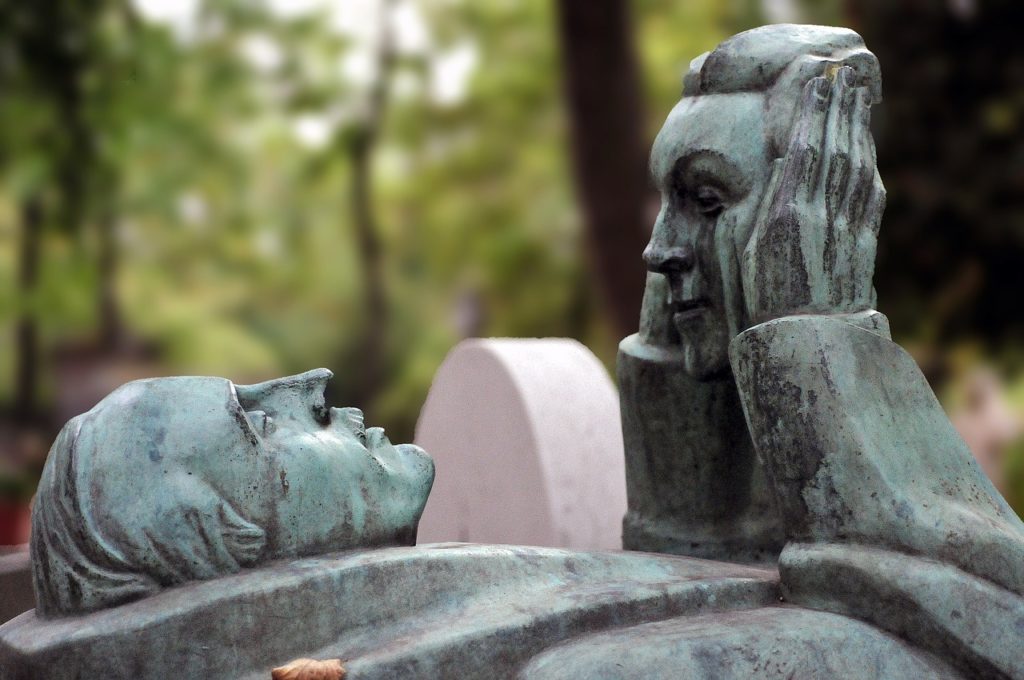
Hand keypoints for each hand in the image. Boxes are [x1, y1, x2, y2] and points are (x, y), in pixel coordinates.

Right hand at [742, 66, 884, 324]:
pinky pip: (868, 202)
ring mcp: (845, 232)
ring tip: (858, 106)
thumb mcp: (737, 256)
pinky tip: (867, 159)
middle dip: (839, 112)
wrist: (801, 343)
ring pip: (856, 171)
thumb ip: (747, 213)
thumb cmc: (756, 304)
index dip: (812, 115)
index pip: (803, 151)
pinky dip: (868, 173)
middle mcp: (818, 218)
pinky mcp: (861, 249)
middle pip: (834, 151)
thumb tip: (756, 176)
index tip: (817, 85)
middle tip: (844, 80)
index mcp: (784, 216)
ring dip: (859, 133)